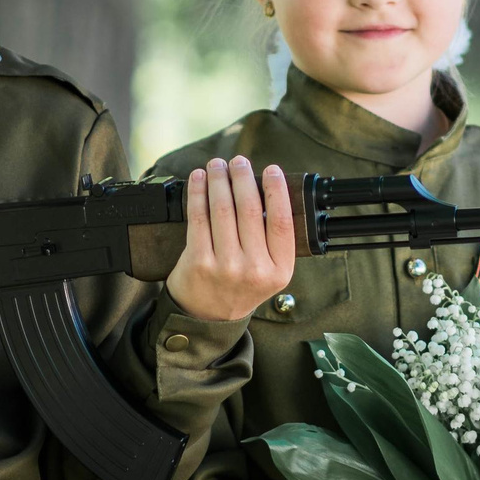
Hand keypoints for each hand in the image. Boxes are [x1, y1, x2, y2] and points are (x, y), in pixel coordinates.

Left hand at [163, 155, 298, 321]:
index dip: (277, 191)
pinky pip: (199, 218)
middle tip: (238, 162)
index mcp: (279, 271)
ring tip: (217, 165)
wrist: (206, 317)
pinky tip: (199, 179)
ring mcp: (226, 266)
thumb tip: (263, 190)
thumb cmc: (238, 287)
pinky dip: (198, 193)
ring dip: (219, 180)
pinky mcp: (199, 262)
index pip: (281, 222)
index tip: (271, 170)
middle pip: (250, 210)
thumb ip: (270, 241)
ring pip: (223, 210)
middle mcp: (255, 269)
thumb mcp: (267, 273)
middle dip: (242, 178)